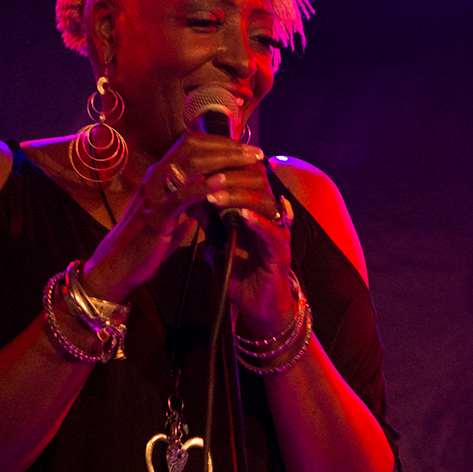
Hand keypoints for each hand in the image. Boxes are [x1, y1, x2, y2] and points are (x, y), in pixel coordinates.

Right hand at [82, 134, 266, 302]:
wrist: (119, 264)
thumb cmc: (147, 240)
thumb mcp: (173, 214)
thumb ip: (190, 200)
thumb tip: (214, 192)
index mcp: (160, 174)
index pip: (191, 144)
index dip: (220, 142)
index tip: (245, 148)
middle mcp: (155, 177)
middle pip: (193, 147)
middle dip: (227, 147)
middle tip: (254, 152)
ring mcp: (154, 194)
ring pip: (189, 164)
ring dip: (223, 160)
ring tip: (247, 162)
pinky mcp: (156, 217)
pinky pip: (179, 196)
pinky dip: (202, 187)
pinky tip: (221, 182)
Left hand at [205, 177, 295, 336]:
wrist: (256, 306)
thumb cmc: (239, 272)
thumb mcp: (218, 242)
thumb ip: (209, 222)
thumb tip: (191, 200)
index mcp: (255, 209)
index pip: (245, 176)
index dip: (225, 167)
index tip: (199, 165)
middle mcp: (270, 215)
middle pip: (258, 182)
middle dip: (230, 177)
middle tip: (204, 178)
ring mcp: (277, 232)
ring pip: (265, 202)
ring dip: (239, 197)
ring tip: (214, 198)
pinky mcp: (281, 252)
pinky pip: (273, 232)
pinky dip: (258, 222)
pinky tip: (242, 215)